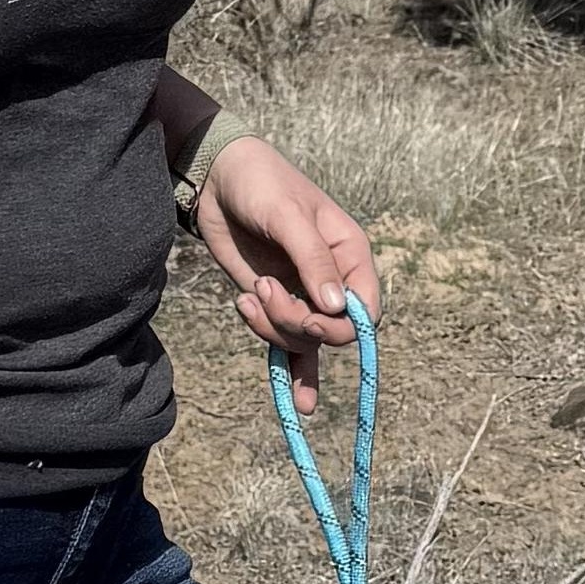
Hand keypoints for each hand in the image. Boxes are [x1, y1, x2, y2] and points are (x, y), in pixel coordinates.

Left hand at [190, 134, 381, 380]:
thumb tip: (335, 309)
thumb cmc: (261, 184)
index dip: (342, 325)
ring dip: (272, 328)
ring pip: (303, 340)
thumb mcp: (288, 216)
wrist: (218, 179)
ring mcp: (302, 295)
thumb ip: (312, 260)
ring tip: (248, 295)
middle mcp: (332, 281)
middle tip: (264, 294)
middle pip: (332, 332)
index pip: (366, 310)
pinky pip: (288, 346)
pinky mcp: (273, 304)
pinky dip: (293, 371)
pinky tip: (301, 404)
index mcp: (350, 255)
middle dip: (297, 323)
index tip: (309, 316)